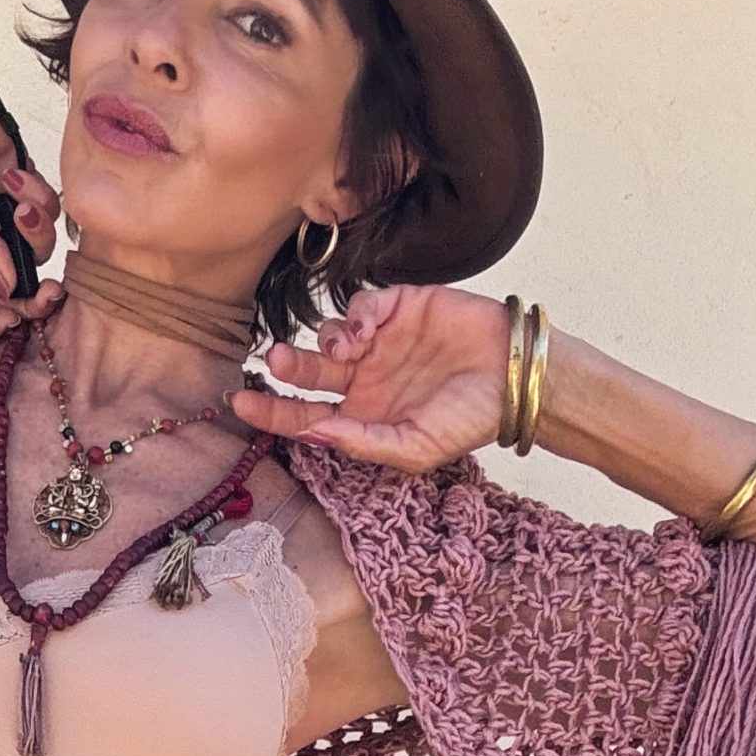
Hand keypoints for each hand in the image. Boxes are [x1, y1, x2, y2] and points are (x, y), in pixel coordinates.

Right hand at [0, 43, 65, 341]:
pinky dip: (38, 194)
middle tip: (52, 290)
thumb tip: (7, 285)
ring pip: (35, 244)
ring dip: (36, 229)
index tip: (13, 320)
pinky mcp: (16, 178)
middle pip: (12, 285)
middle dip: (35, 292)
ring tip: (17, 199)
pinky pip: (44, 203)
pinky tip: (15, 175)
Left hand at [228, 284, 511, 471]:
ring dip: (324, 341)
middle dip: (288, 369)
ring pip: (329, 335)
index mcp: (362, 416)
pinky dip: (356, 316)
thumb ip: (364, 443)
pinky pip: (361, 307)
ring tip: (344, 350)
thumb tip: (316, 433)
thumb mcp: (415, 448)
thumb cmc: (469, 420)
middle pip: (308, 373)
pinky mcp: (398, 308)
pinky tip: (367, 331)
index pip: (305, 414)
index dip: (272, 411)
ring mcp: (379, 342)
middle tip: (277, 364)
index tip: (241, 404)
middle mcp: (364, 379)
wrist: (514, 377)